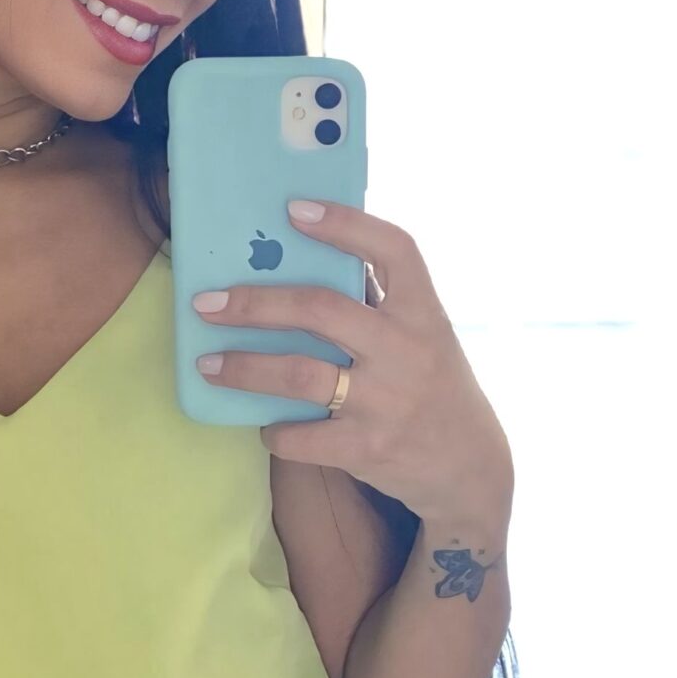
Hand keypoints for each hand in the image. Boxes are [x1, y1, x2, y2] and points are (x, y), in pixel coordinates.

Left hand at [191, 197, 512, 525]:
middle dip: (254, 304)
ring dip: (244, 368)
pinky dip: (274, 431)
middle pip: (320, 309)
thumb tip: (304, 262)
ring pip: (298, 375)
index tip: (293, 210)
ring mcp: (386, 401)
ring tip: (207, 365)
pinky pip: (301, 437)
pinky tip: (265, 424)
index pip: (394, 250)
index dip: (345, 224)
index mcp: (423, 312)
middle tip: (207, 304)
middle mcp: (406, 350)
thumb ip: (379, 304)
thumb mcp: (426, 336)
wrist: (469, 467)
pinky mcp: (367, 449)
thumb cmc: (433, 387)